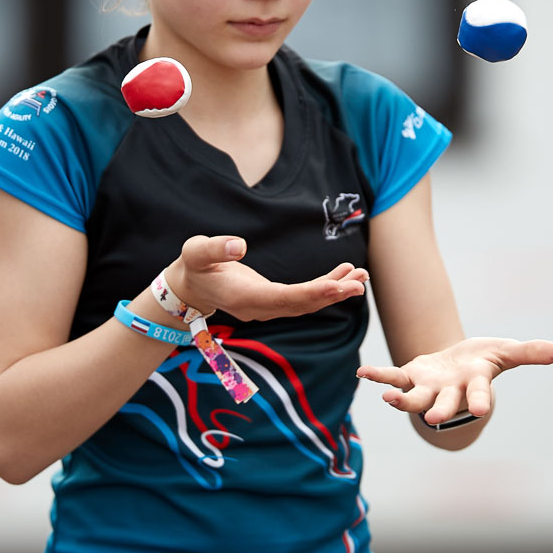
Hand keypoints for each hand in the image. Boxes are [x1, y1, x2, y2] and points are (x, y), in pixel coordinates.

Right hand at [163, 236, 368, 323]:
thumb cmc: (194, 266)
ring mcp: (269, 307)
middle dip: (331, 294)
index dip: (311, 293)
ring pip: (307, 303)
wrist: (191, 285)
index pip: (283, 298)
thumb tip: (239, 245)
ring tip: (360, 277)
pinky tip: (345, 276)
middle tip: (358, 282)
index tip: (336, 286)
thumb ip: (214, 248)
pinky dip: (326, 287)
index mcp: (244, 297)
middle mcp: (260, 307)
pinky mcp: (274, 300)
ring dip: (334, 291)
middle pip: (301, 305)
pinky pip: (304, 297)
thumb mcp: (195, 251)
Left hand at [356, 336, 552, 425]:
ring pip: (414, 398)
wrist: (457, 363)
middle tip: (433, 419)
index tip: (483, 410)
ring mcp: (427, 388)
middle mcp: (449, 392)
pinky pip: (392, 377)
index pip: (480, 395)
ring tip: (390, 399)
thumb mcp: (505, 352)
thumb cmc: (483, 360)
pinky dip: (379, 376)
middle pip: (444, 403)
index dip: (481, 401)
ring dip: (402, 400)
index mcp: (474, 385)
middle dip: (439, 410)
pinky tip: (364, 372)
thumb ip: (529, 353)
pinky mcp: (410, 376)